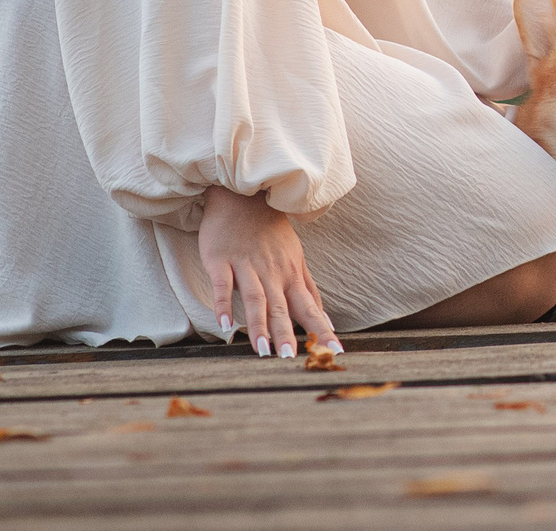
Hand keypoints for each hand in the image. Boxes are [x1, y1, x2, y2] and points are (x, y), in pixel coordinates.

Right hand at [197, 185, 338, 359]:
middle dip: (288, 335)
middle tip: (292, 361)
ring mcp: (246, 265)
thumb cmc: (270, 231)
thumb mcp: (296, 257)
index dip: (322, 330)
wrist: (242, 194)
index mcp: (292, 274)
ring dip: (259, 325)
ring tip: (263, 351)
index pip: (310, 307)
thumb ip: (308, 288)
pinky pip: (223, 284)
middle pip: (282, 308)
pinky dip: (224, 304)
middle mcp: (272, 272)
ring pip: (256, 299)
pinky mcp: (220, 259)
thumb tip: (325, 317)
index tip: (334, 353)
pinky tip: (225, 325)